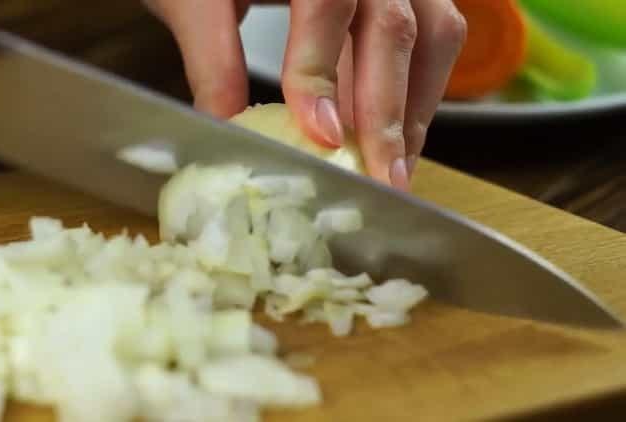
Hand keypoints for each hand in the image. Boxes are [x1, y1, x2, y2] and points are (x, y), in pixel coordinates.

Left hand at [143, 0, 465, 189]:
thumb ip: (213, 56)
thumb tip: (226, 129)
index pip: (326, 4)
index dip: (322, 70)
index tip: (320, 133)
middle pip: (394, 29)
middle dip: (387, 114)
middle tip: (379, 180)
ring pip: (432, 38)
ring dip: (414, 111)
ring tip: (391, 171)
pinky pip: (435, 42)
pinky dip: (418, 95)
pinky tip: (393, 140)